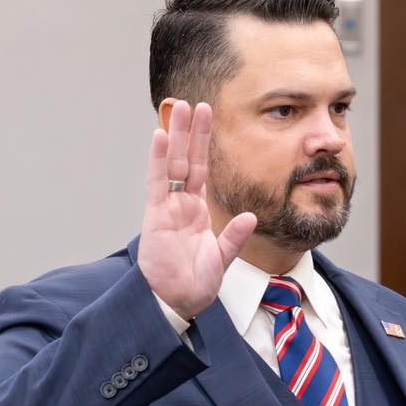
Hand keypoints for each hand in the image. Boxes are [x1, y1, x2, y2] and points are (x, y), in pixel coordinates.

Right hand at [138, 100, 256, 319]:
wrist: (175, 303)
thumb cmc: (196, 284)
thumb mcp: (222, 259)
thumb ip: (235, 237)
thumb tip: (251, 216)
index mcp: (199, 211)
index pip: (203, 171)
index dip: (206, 147)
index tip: (210, 123)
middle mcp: (182, 205)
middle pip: (187, 160)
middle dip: (192, 132)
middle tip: (197, 102)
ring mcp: (167, 208)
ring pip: (172, 164)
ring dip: (176, 136)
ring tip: (179, 107)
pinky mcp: (155, 217)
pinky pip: (156, 183)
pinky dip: (157, 159)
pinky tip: (159, 135)